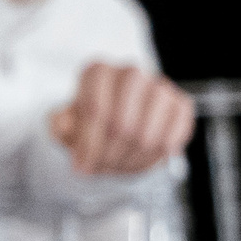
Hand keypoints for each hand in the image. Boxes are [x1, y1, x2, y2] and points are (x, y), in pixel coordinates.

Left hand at [48, 62, 194, 174]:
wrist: (120, 122)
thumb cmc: (91, 123)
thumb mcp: (66, 124)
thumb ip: (60, 124)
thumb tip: (67, 124)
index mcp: (98, 72)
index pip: (95, 110)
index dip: (88, 145)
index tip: (82, 167)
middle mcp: (131, 74)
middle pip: (121, 125)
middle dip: (109, 155)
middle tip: (101, 168)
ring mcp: (159, 87)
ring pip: (147, 135)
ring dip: (131, 159)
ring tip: (119, 165)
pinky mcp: (181, 104)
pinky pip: (172, 137)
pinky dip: (157, 155)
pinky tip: (144, 159)